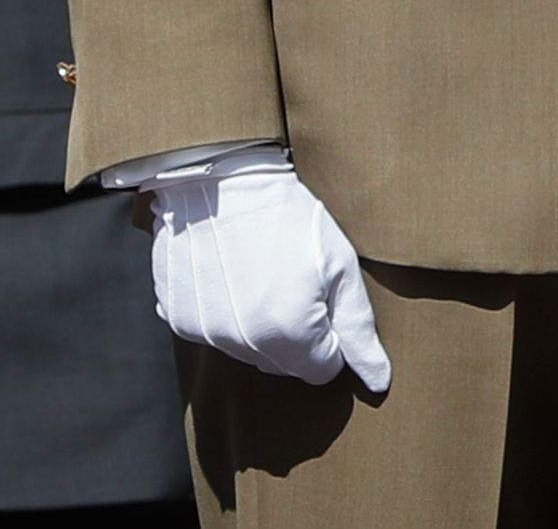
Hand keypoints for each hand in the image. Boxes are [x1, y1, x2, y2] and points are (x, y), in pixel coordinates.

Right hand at [144, 152, 391, 391]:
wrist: (221, 175)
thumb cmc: (287, 215)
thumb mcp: (339, 265)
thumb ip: (359, 331)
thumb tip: (378, 382)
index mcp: (290, 333)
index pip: (323, 369)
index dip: (330, 333)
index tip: (321, 293)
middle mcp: (243, 343)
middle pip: (284, 364)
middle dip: (296, 333)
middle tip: (292, 278)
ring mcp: (206, 331)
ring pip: (248, 351)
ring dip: (259, 324)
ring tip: (259, 272)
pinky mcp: (178, 315)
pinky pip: (213, 332)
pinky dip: (224, 313)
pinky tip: (228, 274)